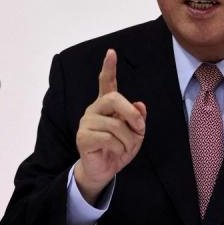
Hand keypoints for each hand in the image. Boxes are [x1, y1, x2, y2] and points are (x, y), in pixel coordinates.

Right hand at [74, 49, 146, 204]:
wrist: (103, 172)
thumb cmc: (118, 149)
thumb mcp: (135, 135)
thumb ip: (138, 119)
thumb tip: (140, 104)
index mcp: (106, 105)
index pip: (106, 82)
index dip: (108, 67)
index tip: (111, 52)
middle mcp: (94, 109)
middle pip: (114, 98)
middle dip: (132, 114)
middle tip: (140, 129)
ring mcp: (86, 122)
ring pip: (116, 125)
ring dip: (129, 141)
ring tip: (126, 148)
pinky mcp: (83, 137)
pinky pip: (109, 139)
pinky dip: (120, 148)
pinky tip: (115, 153)